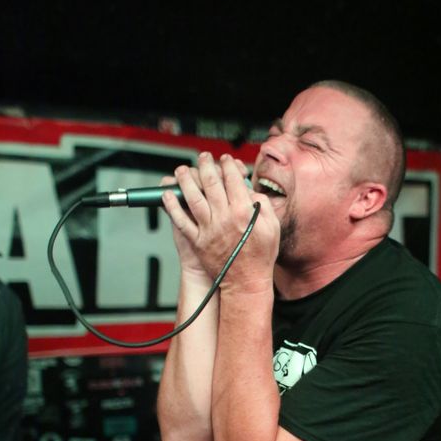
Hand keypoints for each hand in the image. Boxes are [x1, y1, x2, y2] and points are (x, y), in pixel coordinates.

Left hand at [163, 154, 278, 291]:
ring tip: (182, 170)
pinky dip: (172, 206)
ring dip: (186, 180)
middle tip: (203, 158)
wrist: (246, 282)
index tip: (225, 160)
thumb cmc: (260, 257)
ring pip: (193, 197)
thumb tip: (250, 192)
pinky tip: (168, 195)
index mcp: (243, 211)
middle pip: (211, 183)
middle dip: (206, 165)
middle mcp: (224, 217)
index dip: (228, 166)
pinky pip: (181, 220)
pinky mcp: (198, 241)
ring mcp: (209, 229)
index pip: (232, 179)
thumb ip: (262, 206)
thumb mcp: (272, 228)